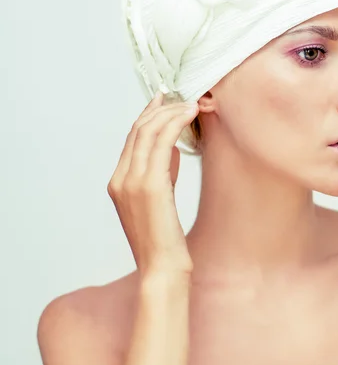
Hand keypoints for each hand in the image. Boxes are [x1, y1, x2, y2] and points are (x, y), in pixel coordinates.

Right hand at [107, 92, 197, 276]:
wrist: (162, 267)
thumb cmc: (164, 237)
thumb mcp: (160, 199)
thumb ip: (162, 172)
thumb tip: (173, 147)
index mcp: (118, 181)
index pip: (132, 137)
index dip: (149, 113)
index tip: (165, 98)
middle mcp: (120, 178)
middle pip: (139, 130)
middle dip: (163, 108)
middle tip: (184, 97)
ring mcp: (132, 181)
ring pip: (149, 132)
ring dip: (172, 112)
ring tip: (193, 103)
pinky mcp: (150, 186)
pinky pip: (161, 143)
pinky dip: (176, 124)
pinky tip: (190, 115)